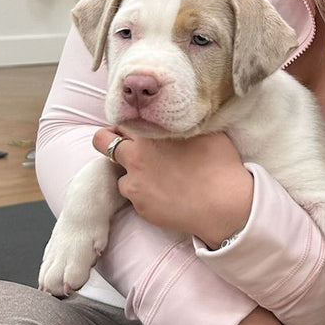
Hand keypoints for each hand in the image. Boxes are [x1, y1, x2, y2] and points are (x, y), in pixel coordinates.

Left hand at [92, 126, 253, 244]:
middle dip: (109, 140)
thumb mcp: (205, 131)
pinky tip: (162, 194)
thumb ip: (183, 123)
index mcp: (149, 133)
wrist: (223, 204)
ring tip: (154, 177)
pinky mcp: (140, 207)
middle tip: (126, 146)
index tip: (136, 128)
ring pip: (118, 174)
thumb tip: (179, 117)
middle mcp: (135, 157)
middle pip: (102, 141)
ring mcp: (135, 184)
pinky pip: (133, 197)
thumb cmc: (220, 164)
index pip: (122, 120)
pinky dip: (143, 194)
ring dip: (130, 173)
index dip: (129, 123)